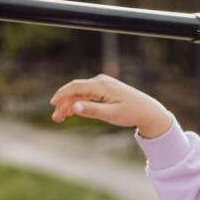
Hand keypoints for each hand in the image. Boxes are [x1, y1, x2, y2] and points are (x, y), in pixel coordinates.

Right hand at [50, 74, 172, 139]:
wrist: (147, 110)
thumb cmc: (131, 113)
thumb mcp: (111, 115)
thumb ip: (92, 111)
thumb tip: (74, 107)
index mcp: (101, 86)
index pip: (76, 87)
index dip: (62, 95)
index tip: (52, 104)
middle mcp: (101, 81)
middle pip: (76, 90)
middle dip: (64, 103)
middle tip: (56, 118)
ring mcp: (102, 84)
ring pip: (80, 93)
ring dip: (70, 104)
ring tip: (61, 117)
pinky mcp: (104, 89)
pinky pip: (87, 94)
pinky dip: (79, 102)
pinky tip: (72, 111)